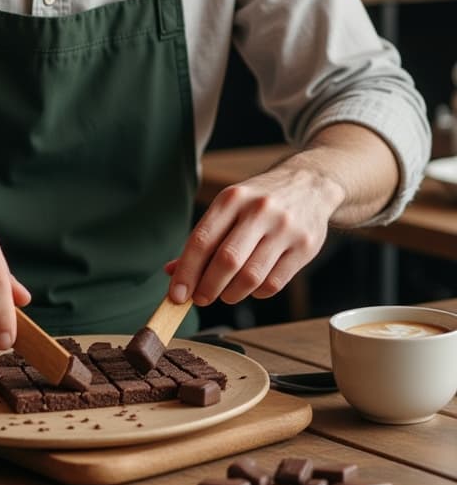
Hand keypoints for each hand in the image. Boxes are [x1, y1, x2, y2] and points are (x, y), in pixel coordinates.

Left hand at [166, 159, 345, 306]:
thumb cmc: (260, 201)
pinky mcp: (305, 247)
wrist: (310, 184)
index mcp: (232, 198)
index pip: (202, 240)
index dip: (186, 272)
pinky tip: (252, 287)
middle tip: (200, 299)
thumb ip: (203, 239)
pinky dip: (256, 293)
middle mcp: (259, 210)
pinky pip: (274, 283)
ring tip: (225, 294)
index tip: (177, 294)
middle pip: (227, 260)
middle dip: (207, 287)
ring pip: (251, 276)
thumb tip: (172, 272)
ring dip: (231, 294)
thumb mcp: (229, 207)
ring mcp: (285, 228)